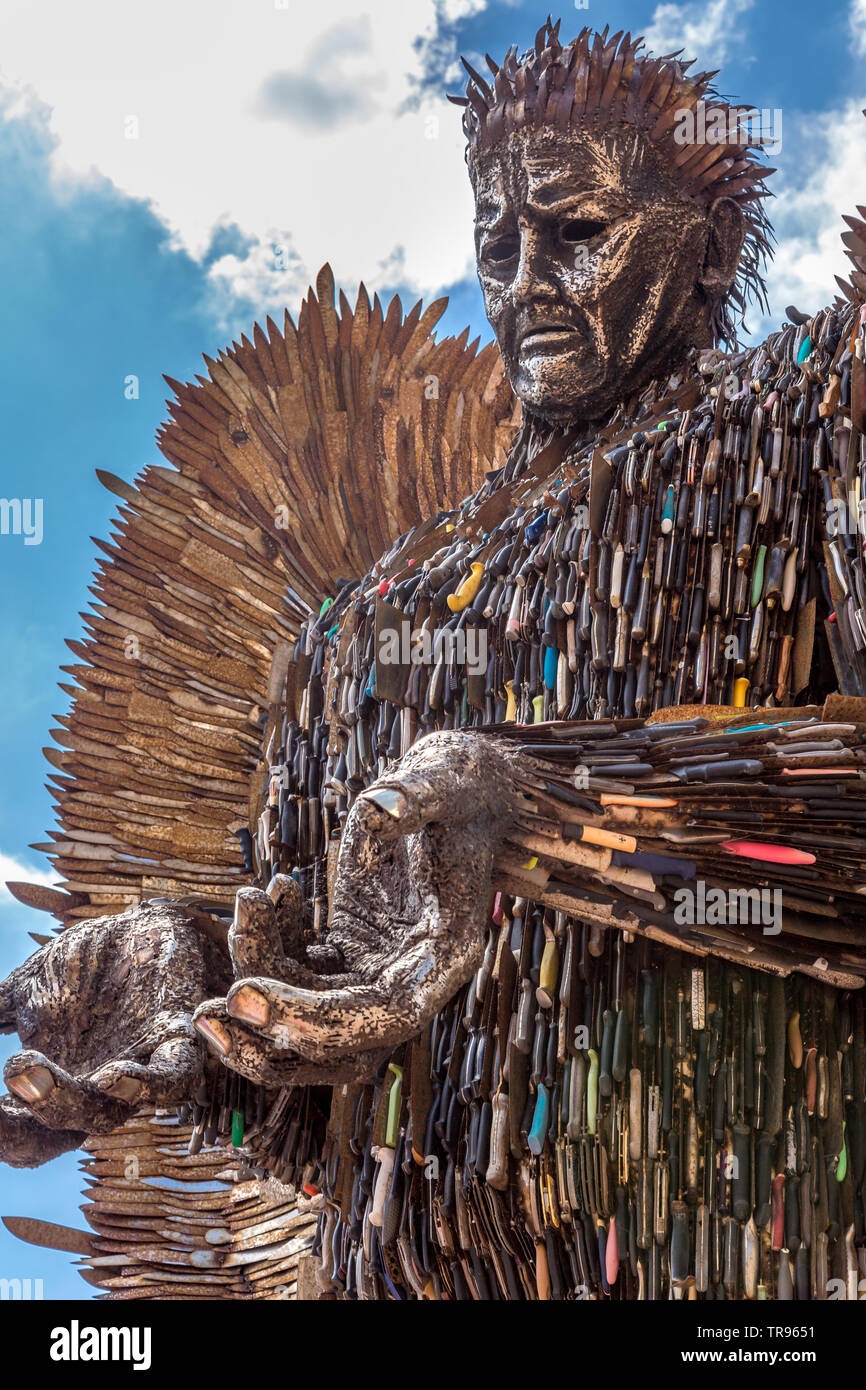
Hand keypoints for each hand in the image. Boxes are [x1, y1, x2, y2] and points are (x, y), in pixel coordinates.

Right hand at [0, 903, 211, 1166]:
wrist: (147, 925)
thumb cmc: (86, 966)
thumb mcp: (27, 988)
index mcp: (55, 1090)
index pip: (19, 1136)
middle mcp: (94, 1095)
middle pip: (56, 1133)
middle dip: (24, 1115)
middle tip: (11, 1070)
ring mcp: (136, 1074)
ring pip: (107, 1113)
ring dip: (68, 1101)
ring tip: (28, 1071)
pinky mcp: (176, 1043)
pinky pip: (172, 1080)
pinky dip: (148, 1084)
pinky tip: (113, 1073)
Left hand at [193, 731, 519, 1082]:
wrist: (461, 791)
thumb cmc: (460, 787)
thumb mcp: (446, 782)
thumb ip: (416, 797)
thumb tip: (379, 811)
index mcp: (447, 952)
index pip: (386, 1015)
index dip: (317, 1020)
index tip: (247, 997)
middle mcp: (413, 976)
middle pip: (341, 1042)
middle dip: (270, 1034)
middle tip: (207, 1013)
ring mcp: (377, 969)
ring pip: (308, 1013)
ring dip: (258, 982)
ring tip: (243, 907)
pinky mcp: (351, 953)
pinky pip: (299, 975)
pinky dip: (268, 949)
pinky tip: (265, 897)